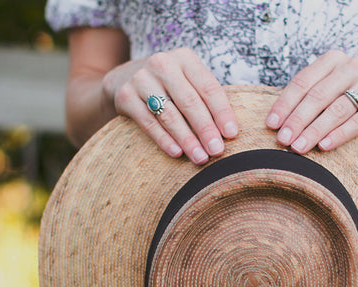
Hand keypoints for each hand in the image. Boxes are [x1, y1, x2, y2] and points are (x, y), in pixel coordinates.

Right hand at [102, 47, 237, 163]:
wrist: (126, 79)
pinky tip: (177, 153)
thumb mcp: (189, 83)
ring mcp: (141, 79)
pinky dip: (164, 140)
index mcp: (185, 58)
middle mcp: (162, 64)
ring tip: (200, 157)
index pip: (209, 88)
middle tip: (217, 151)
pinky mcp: (125, 96)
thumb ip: (207, 100)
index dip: (222, 112)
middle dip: (205, 129)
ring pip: (169, 115)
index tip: (231, 134)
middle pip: (189, 102)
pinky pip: (149, 123)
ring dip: (187, 139)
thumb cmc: (171, 87)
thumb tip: (229, 134)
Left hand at [265, 50, 357, 153]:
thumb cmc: (348, 101)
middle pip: (319, 95)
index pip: (303, 82)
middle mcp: (353, 66)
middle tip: (283, 140)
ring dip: (315, 130)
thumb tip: (276, 126)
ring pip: (337, 109)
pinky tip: (324, 146)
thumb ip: (306, 102)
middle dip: (298, 120)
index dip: (285, 104)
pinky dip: (340, 135)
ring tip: (298, 148)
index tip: (271, 125)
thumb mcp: (327, 94)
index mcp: (333, 60)